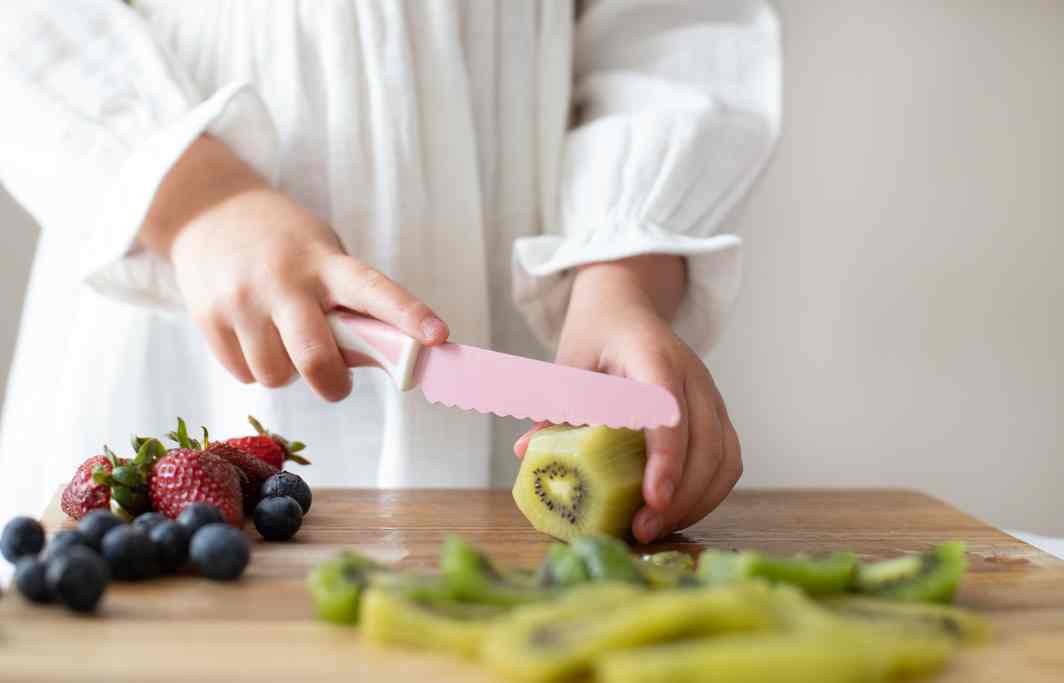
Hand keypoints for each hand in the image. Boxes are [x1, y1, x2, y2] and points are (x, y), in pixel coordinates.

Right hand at [139, 135, 448, 399]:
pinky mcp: (207, 317)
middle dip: (332, 383)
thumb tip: (379, 360)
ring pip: (276, 375)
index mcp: (324, 262)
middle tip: (336, 383)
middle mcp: (284, 280)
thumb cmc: (284, 244)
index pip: (373, 291)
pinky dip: (255, 368)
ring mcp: (242, 300)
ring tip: (283, 340)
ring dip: (288, 373)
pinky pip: (243, 374)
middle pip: (315, 357)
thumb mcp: (322, 255)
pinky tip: (253, 336)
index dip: (408, 315)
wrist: (207, 209)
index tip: (438, 336)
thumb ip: (347, 303)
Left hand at [513, 255, 741, 542]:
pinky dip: (707, 493)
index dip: (666, 455)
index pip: (669, 408)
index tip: (652, 498)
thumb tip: (526, 453)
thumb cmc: (595, 334)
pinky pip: (728, 460)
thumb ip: (554, 405)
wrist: (627, 307)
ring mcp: (710, 394)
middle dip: (681, 495)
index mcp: (652, 356)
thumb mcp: (567, 361)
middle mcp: (692, 375)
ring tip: (656, 529)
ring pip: (725, 457)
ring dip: (696, 501)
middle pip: (706, 442)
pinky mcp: (717, 414)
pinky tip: (676, 513)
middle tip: (643, 530)